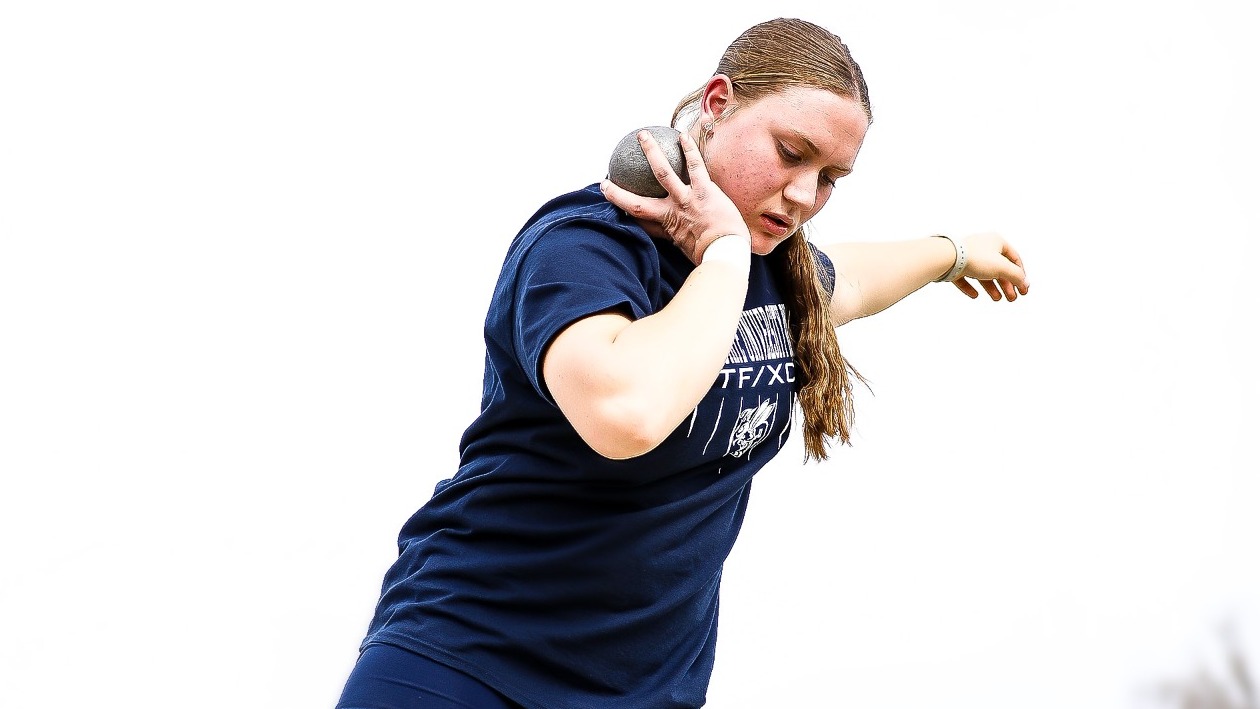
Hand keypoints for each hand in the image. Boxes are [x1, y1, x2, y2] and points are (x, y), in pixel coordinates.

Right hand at [600, 130, 748, 263]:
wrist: (726, 253)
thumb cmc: (710, 253)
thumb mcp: (685, 248)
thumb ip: (676, 237)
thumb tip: (671, 236)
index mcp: (666, 227)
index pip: (638, 220)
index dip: (623, 211)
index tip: (613, 203)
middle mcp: (671, 212)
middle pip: (637, 203)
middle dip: (618, 193)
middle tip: (606, 181)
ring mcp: (686, 200)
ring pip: (662, 173)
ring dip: (651, 152)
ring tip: (643, 136)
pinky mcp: (704, 191)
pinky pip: (694, 166)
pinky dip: (688, 149)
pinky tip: (682, 135)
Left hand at [951, 232, 1029, 300]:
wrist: (946, 258)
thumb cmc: (975, 258)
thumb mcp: (1002, 268)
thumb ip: (1016, 276)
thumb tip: (1026, 283)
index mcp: (996, 242)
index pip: (1014, 258)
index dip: (1021, 274)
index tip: (1024, 289)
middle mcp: (983, 247)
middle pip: (999, 268)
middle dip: (1007, 284)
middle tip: (1012, 299)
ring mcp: (968, 257)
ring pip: (983, 274)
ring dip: (991, 287)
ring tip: (996, 299)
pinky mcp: (955, 266)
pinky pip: (964, 278)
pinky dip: (970, 287)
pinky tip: (975, 295)